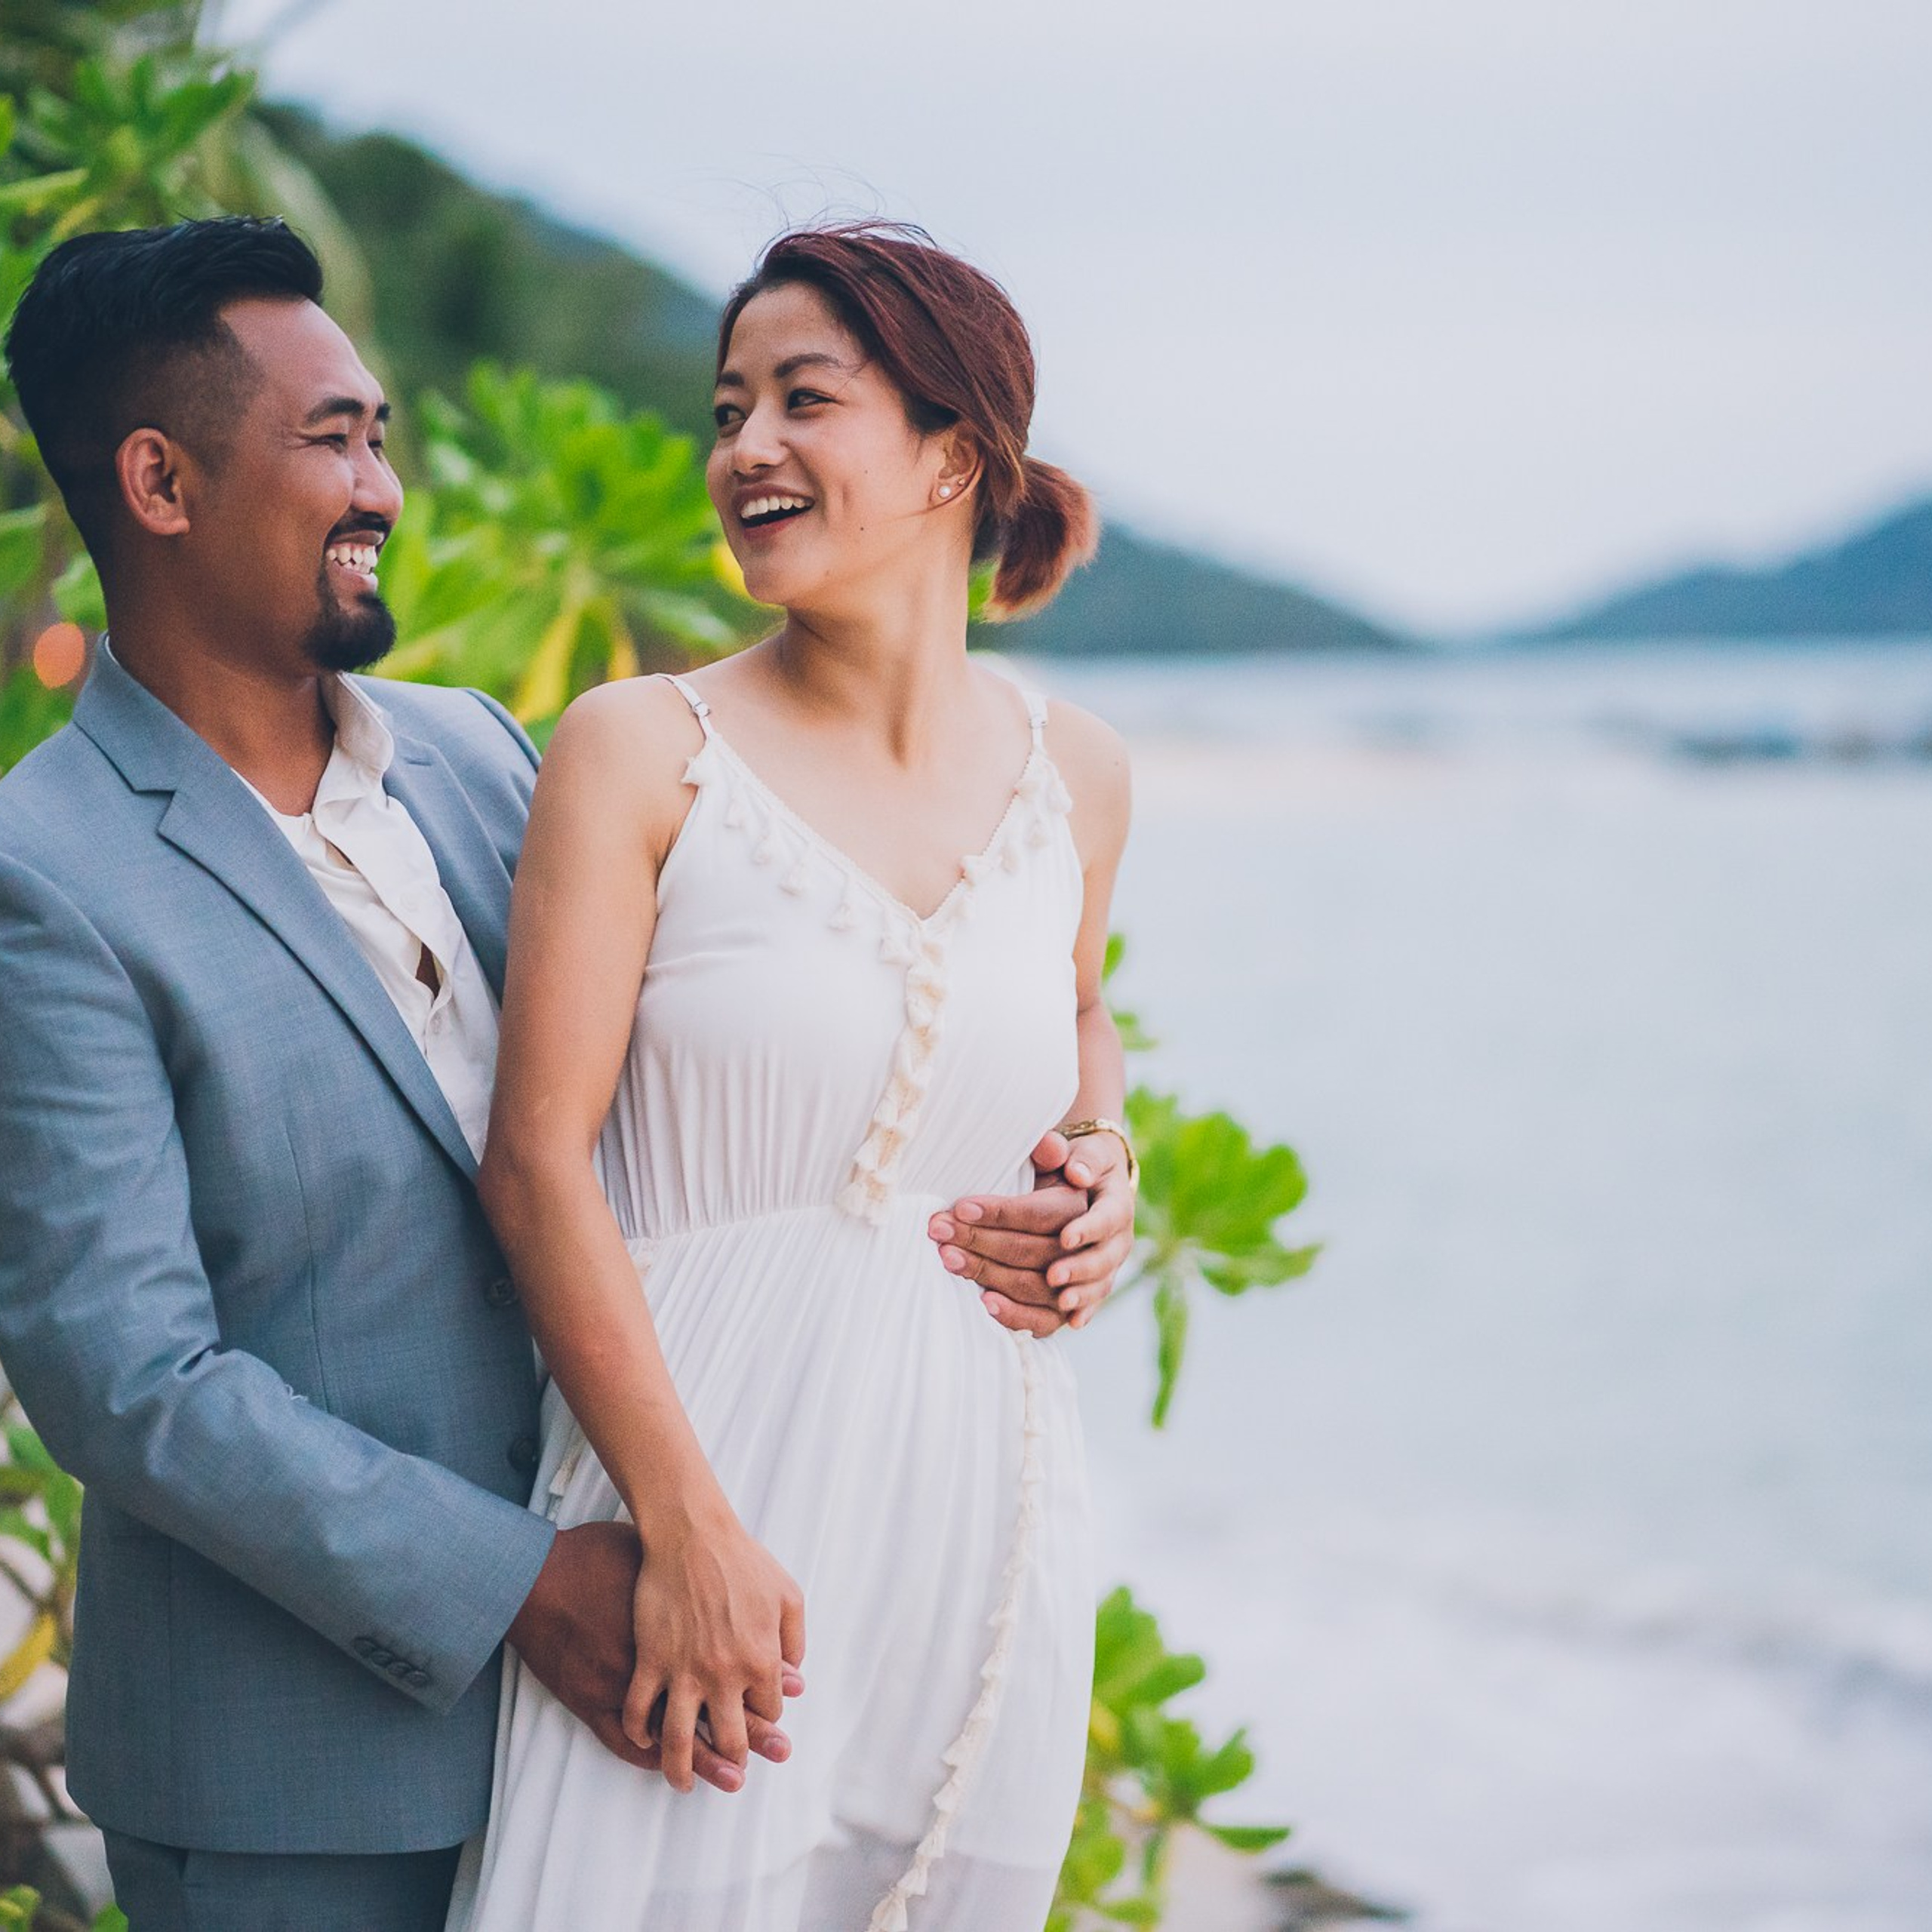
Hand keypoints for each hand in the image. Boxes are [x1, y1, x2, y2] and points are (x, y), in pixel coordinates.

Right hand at [625, 1507, 805, 1794]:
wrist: (692, 1534)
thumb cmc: (742, 1559)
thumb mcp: (787, 1594)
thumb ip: (795, 1639)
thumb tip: (795, 1674)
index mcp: (761, 1660)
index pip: (769, 1710)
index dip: (766, 1717)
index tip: (758, 1717)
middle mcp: (725, 1676)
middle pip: (730, 1739)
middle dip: (733, 1761)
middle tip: (731, 1774)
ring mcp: (684, 1671)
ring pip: (680, 1742)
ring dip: (682, 1770)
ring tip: (682, 1782)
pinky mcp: (649, 1660)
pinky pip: (639, 1711)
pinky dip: (639, 1734)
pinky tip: (644, 1741)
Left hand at [928, 1126, 1136, 1333]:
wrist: (1104, 1196)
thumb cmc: (1082, 1169)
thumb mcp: (1080, 1151)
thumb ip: (1066, 1153)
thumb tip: (1075, 1170)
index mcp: (1114, 1206)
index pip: (1057, 1213)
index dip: (1010, 1213)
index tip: (965, 1209)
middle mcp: (1112, 1247)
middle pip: (1045, 1253)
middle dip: (991, 1244)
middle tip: (946, 1233)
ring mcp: (1098, 1279)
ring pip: (1047, 1290)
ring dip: (1000, 1280)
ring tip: (959, 1266)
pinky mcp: (1082, 1304)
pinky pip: (1052, 1320)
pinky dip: (1020, 1316)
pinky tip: (989, 1306)